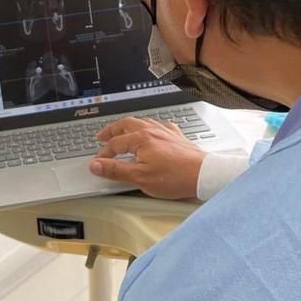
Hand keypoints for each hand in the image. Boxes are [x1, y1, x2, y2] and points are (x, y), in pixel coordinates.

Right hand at [90, 117, 207, 199]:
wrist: (203, 175)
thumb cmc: (175, 177)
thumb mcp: (139, 178)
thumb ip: (115, 170)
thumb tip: (97, 165)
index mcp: (141, 139)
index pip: (115, 144)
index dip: (104, 154)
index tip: (98, 163)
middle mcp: (153, 131)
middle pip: (126, 124)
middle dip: (112, 130)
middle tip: (102, 137)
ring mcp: (166, 132)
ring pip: (143, 122)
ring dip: (129, 126)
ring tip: (122, 132)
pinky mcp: (177, 137)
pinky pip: (161, 126)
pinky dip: (151, 128)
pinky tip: (153, 131)